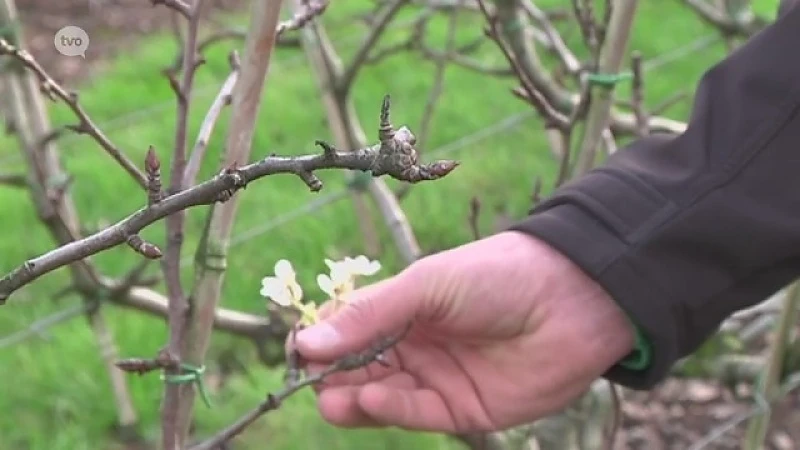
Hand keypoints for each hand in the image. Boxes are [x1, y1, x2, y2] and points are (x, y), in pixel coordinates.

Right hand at [294, 231, 634, 432]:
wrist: (570, 298)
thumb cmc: (494, 276)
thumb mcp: (425, 286)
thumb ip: (369, 315)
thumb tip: (307, 342)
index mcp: (402, 310)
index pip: (349, 331)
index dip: (322, 341)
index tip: (298, 349)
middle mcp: (413, 346)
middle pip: (358, 369)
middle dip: (331, 377)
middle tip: (310, 381)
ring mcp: (435, 379)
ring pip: (380, 397)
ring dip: (351, 399)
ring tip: (330, 398)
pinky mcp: (459, 411)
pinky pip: (414, 414)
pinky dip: (388, 410)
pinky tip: (369, 400)